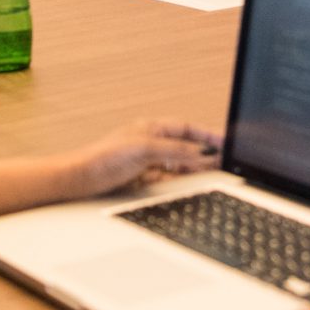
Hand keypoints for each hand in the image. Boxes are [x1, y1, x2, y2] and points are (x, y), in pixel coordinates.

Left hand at [61, 118, 223, 198]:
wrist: (82, 179)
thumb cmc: (105, 157)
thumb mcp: (145, 149)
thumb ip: (175, 150)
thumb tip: (201, 152)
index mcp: (152, 128)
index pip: (187, 129)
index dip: (207, 135)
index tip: (226, 142)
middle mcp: (152, 142)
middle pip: (186, 146)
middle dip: (206, 151)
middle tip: (227, 159)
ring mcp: (149, 161)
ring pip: (181, 163)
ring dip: (197, 166)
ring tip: (217, 170)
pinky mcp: (144, 177)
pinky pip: (171, 177)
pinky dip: (183, 178)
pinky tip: (194, 181)